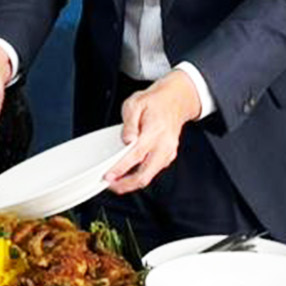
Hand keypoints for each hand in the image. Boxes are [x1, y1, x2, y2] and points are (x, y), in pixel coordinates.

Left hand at [104, 71, 199, 192]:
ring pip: (150, 176)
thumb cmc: (156, 101)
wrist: (176, 100)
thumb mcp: (135, 103)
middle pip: (145, 175)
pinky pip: (154, 170)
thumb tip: (126, 140)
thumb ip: (129, 123)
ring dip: (132, 182)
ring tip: (117, 179)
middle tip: (111, 184)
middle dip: (126, 185)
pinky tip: (130, 172)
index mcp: (155, 131)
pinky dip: (141, 175)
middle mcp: (164, 145)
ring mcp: (168, 152)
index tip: (109, 175)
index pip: (136, 155)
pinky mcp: (169, 156)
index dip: (121, 168)